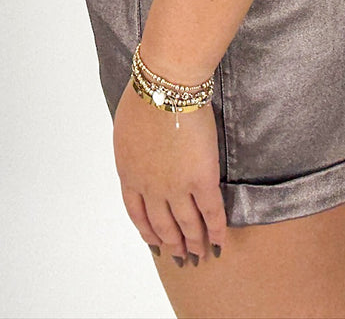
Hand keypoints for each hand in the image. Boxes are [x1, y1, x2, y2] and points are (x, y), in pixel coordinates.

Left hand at [112, 76, 227, 263]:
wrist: (167, 87)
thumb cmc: (144, 96)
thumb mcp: (125, 130)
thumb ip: (132, 152)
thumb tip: (139, 157)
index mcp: (129, 174)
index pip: (137, 213)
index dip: (148, 231)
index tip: (154, 242)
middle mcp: (151, 188)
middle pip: (162, 225)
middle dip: (171, 243)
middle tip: (180, 256)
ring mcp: (177, 186)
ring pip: (186, 224)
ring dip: (194, 242)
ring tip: (199, 254)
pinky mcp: (202, 179)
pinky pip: (211, 211)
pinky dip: (215, 229)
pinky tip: (219, 241)